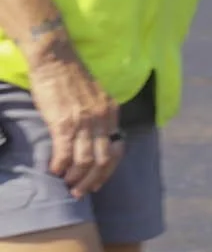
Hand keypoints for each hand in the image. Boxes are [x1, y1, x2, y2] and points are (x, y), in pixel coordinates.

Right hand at [25, 46, 123, 199]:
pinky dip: (61, 165)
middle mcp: (102, 119)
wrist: (56, 59)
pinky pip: (66, 152)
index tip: (99, 181)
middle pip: (103, 159)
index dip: (108, 170)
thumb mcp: (96, 95)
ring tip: (67, 186)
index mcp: (111, 112)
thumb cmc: (71, 76)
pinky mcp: (63, 122)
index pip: (117, 149)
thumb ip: (98, 113)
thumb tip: (95, 133)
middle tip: (80, 192)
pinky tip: (54, 171)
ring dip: (77, 178)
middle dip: (93, 180)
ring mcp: (84, 122)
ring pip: (86, 160)